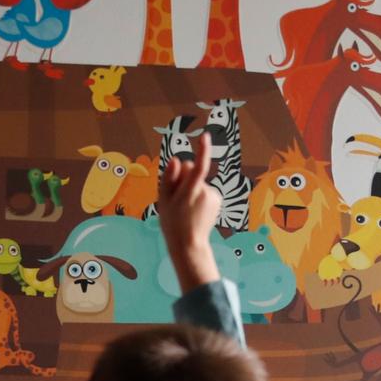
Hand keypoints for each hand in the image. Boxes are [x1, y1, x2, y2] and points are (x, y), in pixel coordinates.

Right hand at [157, 131, 220, 291]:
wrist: (189, 244)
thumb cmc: (172, 223)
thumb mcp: (163, 201)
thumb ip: (169, 178)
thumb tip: (176, 159)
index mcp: (190, 192)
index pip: (197, 167)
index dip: (202, 151)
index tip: (204, 136)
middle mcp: (204, 192)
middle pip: (191, 171)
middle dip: (183, 178)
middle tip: (176, 199)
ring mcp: (213, 195)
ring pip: (198, 181)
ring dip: (191, 189)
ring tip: (186, 208)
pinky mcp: (217, 199)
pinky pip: (204, 189)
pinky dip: (198, 195)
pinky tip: (194, 209)